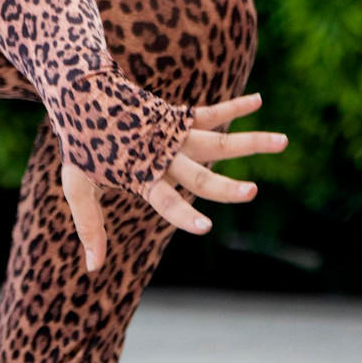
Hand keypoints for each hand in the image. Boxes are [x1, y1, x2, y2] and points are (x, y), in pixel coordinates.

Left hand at [60, 92, 286, 271]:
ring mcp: (172, 135)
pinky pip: (210, 112)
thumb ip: (89, 226)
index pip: (166, 201)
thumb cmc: (80, 145)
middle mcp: (162, 156)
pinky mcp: (176, 116)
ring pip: (217, 142)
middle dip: (224, 187)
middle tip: (251, 193)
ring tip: (284, 141)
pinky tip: (259, 101)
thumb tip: (93, 269)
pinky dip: (234, 106)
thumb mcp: (77, 187)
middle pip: (199, 176)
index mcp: (140, 177)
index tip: (205, 228)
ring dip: (251, 142)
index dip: (184, 215)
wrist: (79, 93)